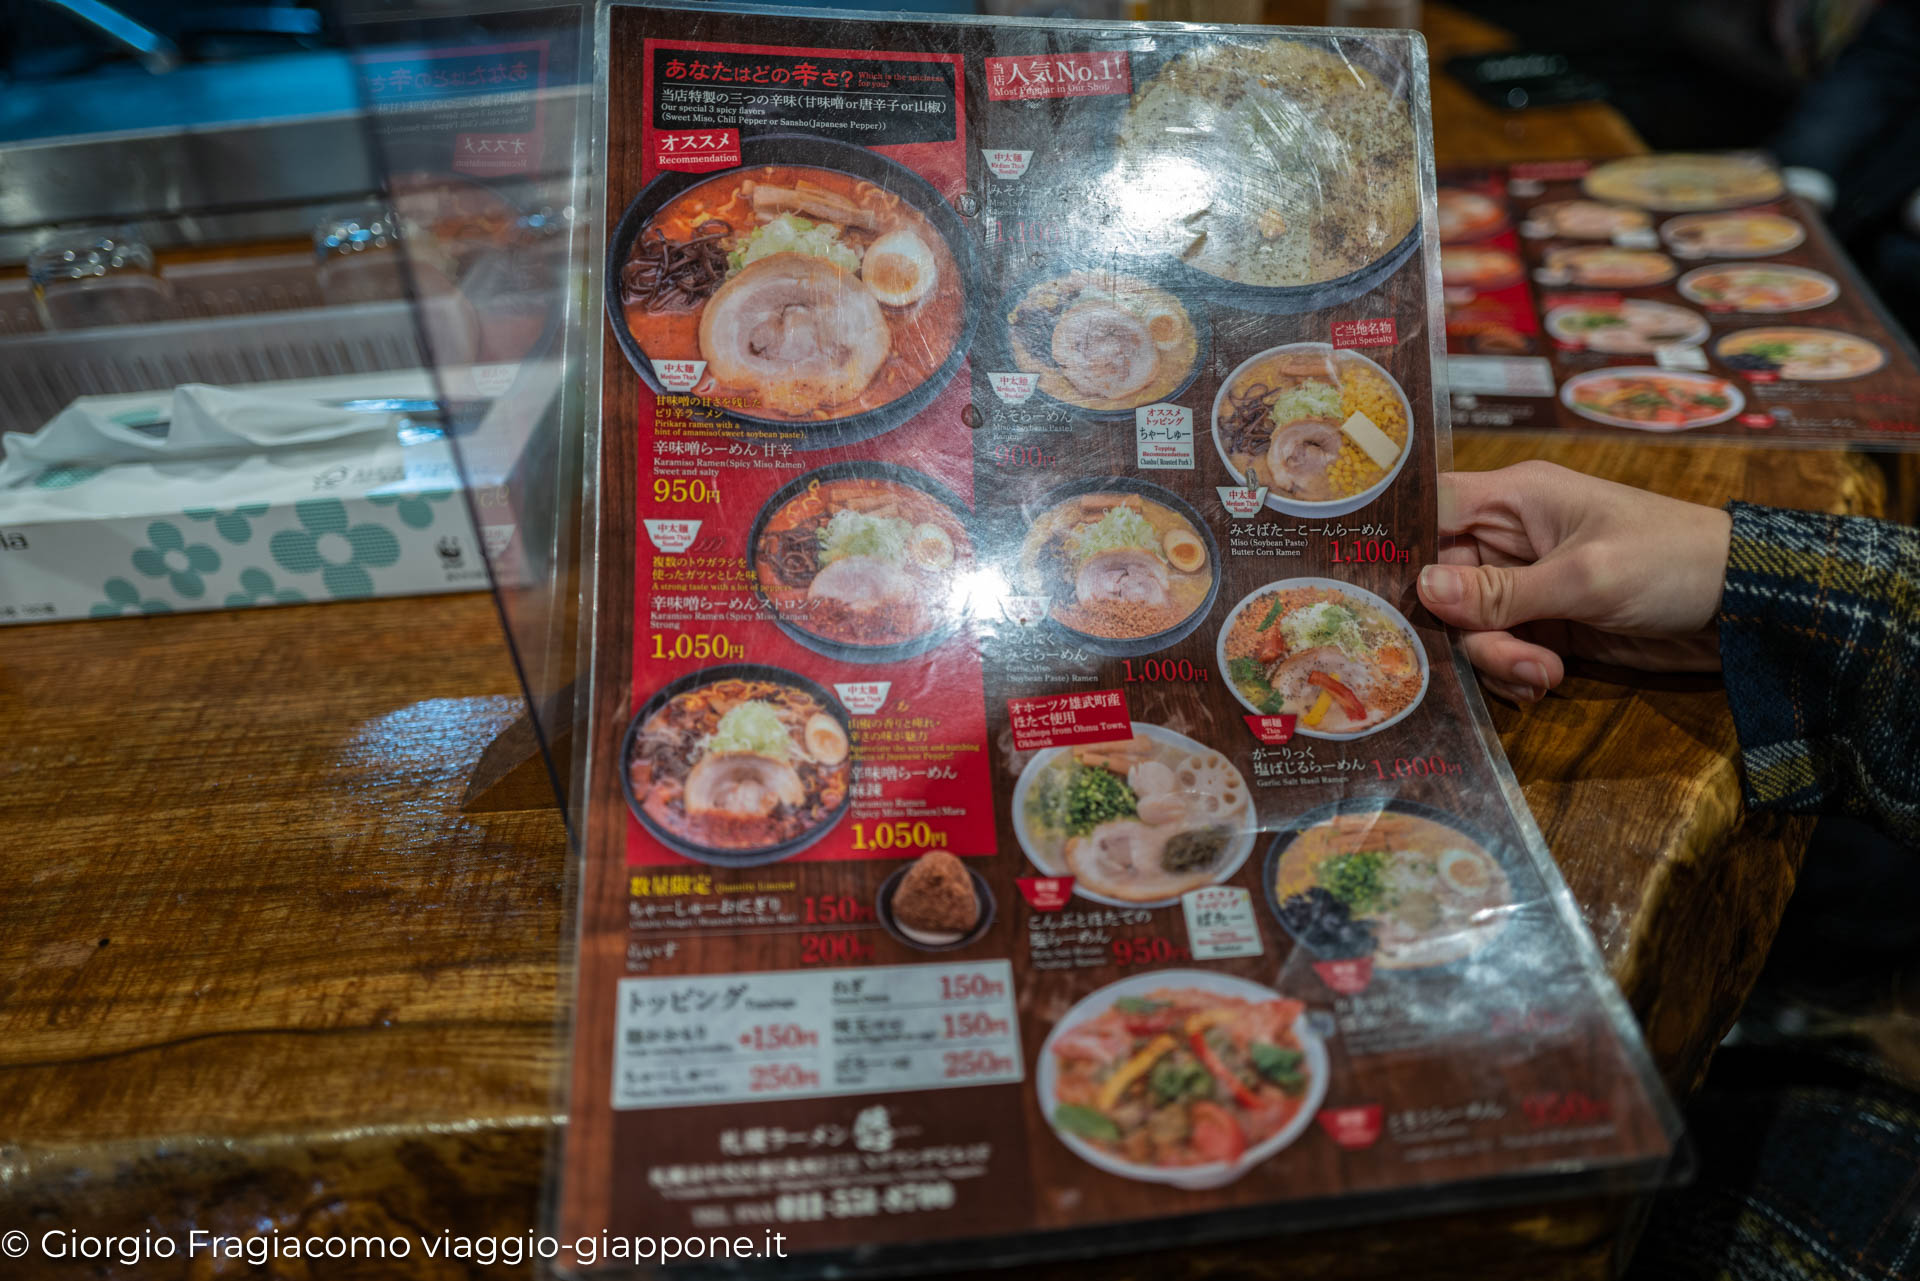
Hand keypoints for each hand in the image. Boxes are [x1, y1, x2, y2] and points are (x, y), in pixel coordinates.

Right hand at [1416, 461, 1732, 703]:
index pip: (1432, 506)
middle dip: (1468, 628)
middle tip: (1515, 656)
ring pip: (1470, 625)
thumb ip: (1501, 591)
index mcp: (1515, 500)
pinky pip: (1501, 650)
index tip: (1375, 587)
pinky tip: (1546, 679)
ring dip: (1497, 657)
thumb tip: (1422, 590)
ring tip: (1543, 673)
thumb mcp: (1584, 576)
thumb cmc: (1670, 562)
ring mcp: (1527, 584)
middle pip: (1443, 583)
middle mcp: (1510, 539)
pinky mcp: (1547, 624)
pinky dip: (1515, 672)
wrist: (1745, 606)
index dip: (1399, 542)